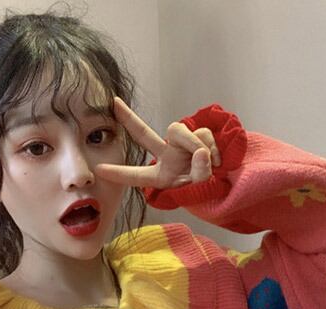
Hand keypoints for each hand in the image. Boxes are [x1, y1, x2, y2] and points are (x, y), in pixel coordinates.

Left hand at [95, 97, 221, 188]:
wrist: (226, 179)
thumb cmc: (207, 188)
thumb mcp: (200, 188)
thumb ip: (200, 172)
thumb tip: (199, 151)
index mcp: (161, 176)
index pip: (137, 175)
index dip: (119, 173)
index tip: (99, 170)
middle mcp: (167, 156)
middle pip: (144, 134)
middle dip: (129, 118)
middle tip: (113, 104)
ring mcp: (181, 143)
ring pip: (180, 132)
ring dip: (195, 145)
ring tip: (210, 164)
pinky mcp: (197, 133)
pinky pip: (202, 133)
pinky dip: (211, 146)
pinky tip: (217, 159)